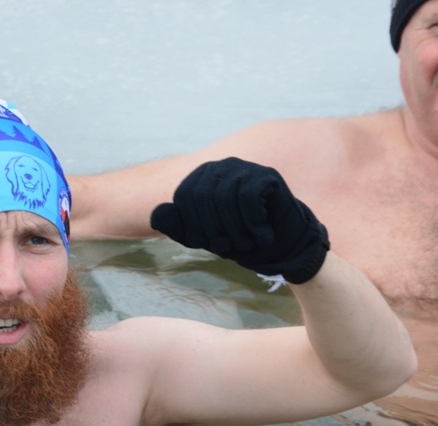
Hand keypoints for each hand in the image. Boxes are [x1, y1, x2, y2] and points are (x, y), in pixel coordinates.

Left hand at [150, 158, 328, 283]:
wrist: (282, 248)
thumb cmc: (241, 240)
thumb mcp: (203, 237)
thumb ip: (179, 226)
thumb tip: (155, 214)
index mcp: (202, 177)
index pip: (183, 198)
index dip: (193, 227)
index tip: (210, 244)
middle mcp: (222, 167)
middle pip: (201, 197)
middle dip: (214, 231)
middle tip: (231, 248)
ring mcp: (246, 168)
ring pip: (225, 199)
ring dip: (235, 231)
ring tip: (247, 242)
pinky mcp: (267, 176)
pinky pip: (249, 199)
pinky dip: (253, 224)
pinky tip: (261, 235)